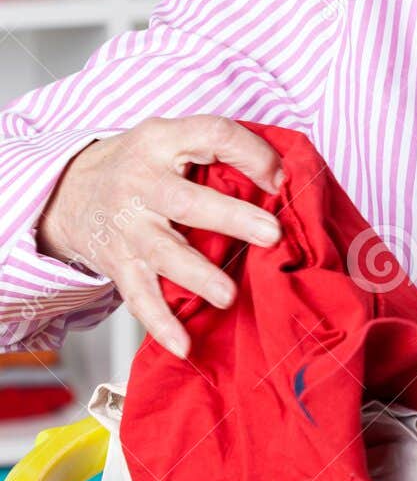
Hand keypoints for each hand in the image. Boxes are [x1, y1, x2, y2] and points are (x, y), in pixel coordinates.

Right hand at [36, 115, 283, 357]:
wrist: (70, 193)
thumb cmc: (140, 164)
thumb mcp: (170, 139)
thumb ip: (216, 149)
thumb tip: (281, 178)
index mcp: (162, 142)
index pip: (211, 135)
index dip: (249, 152)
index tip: (280, 178)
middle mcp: (142, 183)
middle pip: (186, 201)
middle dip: (231, 218)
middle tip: (271, 234)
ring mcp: (129, 226)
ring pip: (164, 253)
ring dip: (198, 276)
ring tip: (228, 295)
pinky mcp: (119, 263)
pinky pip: (139, 296)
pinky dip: (160, 323)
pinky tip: (183, 345)